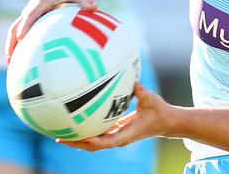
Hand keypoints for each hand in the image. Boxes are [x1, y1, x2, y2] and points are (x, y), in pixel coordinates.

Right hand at [5, 0, 95, 61]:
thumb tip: (94, 8)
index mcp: (40, 2)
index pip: (30, 15)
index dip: (25, 26)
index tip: (21, 38)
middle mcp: (31, 9)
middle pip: (16, 26)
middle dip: (11, 42)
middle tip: (10, 60)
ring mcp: (29, 13)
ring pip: (15, 30)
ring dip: (11, 45)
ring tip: (11, 64)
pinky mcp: (31, 17)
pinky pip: (21, 30)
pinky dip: (18, 42)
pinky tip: (23, 57)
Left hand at [58, 83, 174, 150]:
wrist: (168, 123)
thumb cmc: (160, 112)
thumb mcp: (152, 100)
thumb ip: (142, 92)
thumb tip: (133, 81)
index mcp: (127, 134)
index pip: (105, 142)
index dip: (91, 141)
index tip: (77, 137)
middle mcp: (120, 138)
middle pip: (94, 146)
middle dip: (77, 143)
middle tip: (59, 137)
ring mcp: (118, 137)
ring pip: (95, 143)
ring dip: (80, 140)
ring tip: (62, 133)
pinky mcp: (119, 132)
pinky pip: (100, 135)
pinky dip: (89, 133)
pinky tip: (79, 125)